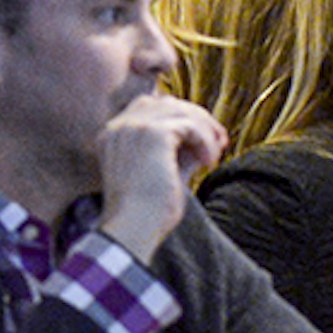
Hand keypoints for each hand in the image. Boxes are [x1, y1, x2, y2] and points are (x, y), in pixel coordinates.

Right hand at [93, 94, 225, 261]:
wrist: (133, 229)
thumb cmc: (146, 214)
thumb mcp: (164, 174)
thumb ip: (181, 153)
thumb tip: (208, 139)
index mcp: (112, 136)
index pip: (150, 108)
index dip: (181, 119)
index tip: (206, 140)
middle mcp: (118, 126)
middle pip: (167, 103)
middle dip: (197, 119)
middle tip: (220, 141)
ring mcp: (133, 126)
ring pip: (181, 111)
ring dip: (205, 130)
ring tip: (214, 155)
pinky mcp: (152, 133)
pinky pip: (190, 125)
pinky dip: (206, 141)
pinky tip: (209, 162)